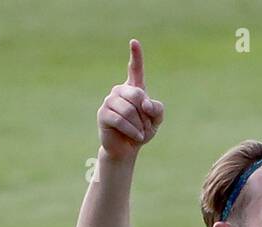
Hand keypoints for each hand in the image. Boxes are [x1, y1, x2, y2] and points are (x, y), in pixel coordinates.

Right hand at [97, 39, 164, 160]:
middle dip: (146, 115)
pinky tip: (136, 137)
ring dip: (139, 125)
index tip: (134, 42)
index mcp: (133, 88)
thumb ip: (157, 109)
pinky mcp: (103, 113)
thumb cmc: (141, 131)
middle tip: (146, 126)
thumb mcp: (156, 120)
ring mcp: (109, 101)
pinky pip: (120, 120)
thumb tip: (145, 103)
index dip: (136, 55)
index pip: (135, 69)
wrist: (127, 149)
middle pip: (137, 95)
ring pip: (129, 110)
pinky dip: (132, 130)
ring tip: (140, 133)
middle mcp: (120, 91)